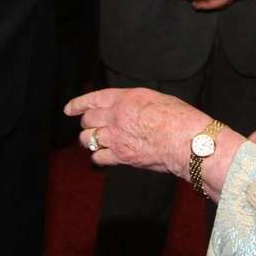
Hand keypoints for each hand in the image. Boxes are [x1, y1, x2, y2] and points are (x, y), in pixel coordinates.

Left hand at [65, 87, 206, 174]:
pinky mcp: (120, 157)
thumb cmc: (178, 118)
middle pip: (87, 120)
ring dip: (89, 139)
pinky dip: (98, 157)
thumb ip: (134, 102)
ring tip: (95, 140)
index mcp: (124, 99)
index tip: (69, 109)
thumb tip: (127, 107)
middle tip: (90, 125)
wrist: (186, 140)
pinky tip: (104, 155)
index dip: (78, 104)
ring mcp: (116, 138)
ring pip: (87, 139)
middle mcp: (115, 117)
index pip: (93, 99)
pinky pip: (98, 157)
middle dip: (87, 122)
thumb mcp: (154, 98)